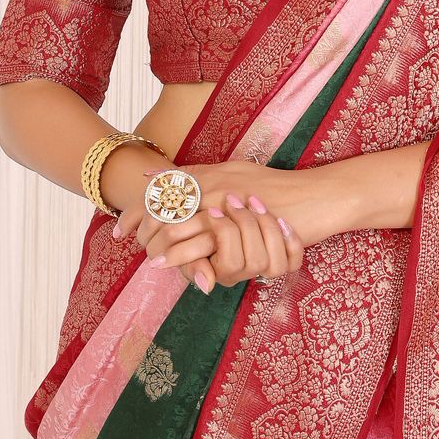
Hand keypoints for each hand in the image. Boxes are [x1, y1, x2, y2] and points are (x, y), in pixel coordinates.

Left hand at [111, 162, 308, 293]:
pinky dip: (182, 255)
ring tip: (148, 260)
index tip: (123, 227)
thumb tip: (170, 177)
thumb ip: (204, 175)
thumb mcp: (238, 172)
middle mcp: (210, 184)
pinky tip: (170, 265)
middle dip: (143, 227)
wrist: (314, 197)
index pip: (164, 188)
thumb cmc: (280, 188)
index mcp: (211, 173)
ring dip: (157, 244)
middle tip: (127, 242)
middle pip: (162, 205)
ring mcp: (221, 203)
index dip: (139, 208)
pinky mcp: (235, 224)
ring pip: (175, 224)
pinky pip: (199, 242)